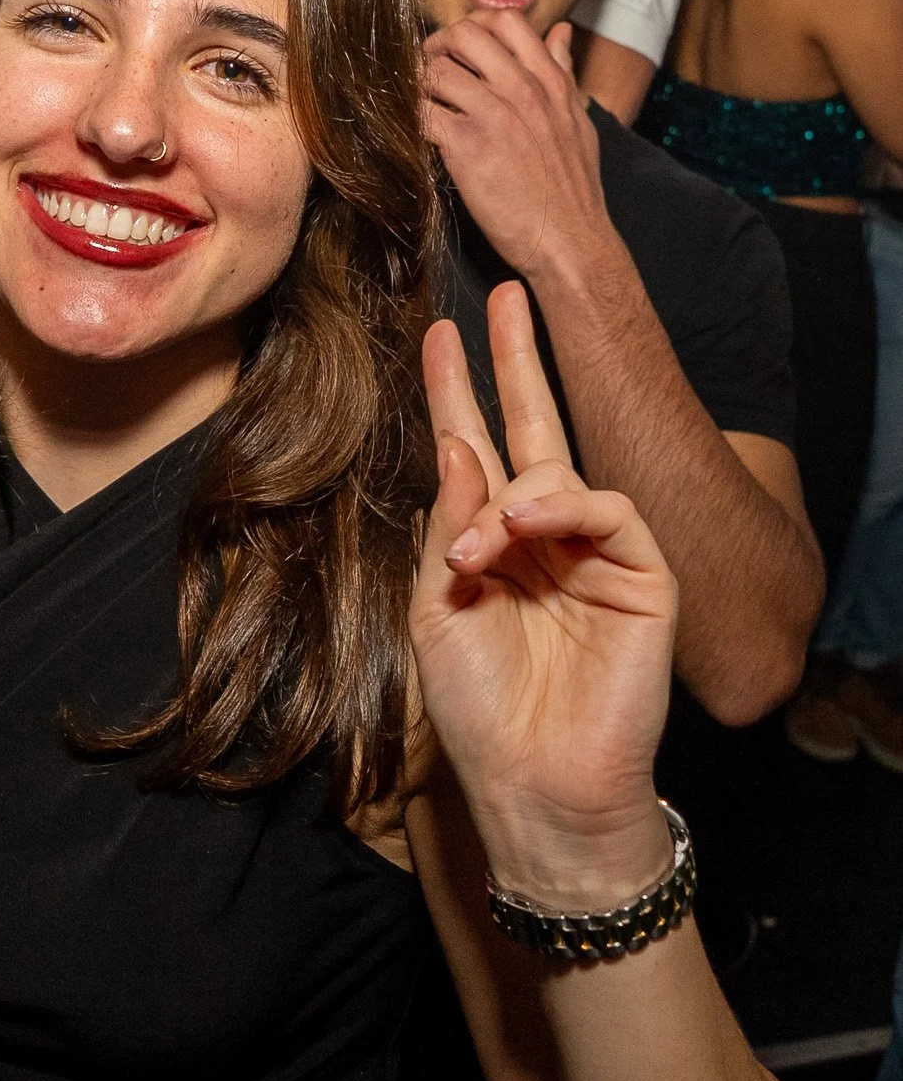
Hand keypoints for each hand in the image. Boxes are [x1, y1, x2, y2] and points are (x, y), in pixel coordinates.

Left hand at [410, 283, 676, 905]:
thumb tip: (456, 445)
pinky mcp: (643, 576)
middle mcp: (543, 538)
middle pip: (531, 430)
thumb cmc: (478, 710)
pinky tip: (525, 525)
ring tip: (484, 542)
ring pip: (560, 471)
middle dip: (515, 364)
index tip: (436, 335)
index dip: (454, 394)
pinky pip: (609, 511)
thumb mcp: (438, 611)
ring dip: (511, 491)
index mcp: (489, 544)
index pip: (472, 451)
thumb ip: (449, 527)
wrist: (534, 784)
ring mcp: (596, 553)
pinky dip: (565, 507)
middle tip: (504, 296)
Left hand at [424, 13, 619, 288]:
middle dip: (437, 47)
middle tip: (428, 72)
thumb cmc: (572, 188)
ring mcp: (494, 115)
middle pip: (464, 34)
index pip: (506, 21)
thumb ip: (563, 73)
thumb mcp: (577, 120)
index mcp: (549, 81)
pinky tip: (416, 135)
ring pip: (436, 71)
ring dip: (419, 86)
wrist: (570, 240)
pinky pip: (423, 114)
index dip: (473, 27)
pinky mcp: (466, 146)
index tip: (459, 51)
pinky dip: (411, 119)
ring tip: (419, 108)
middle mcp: (522, 89)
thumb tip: (563, 31)